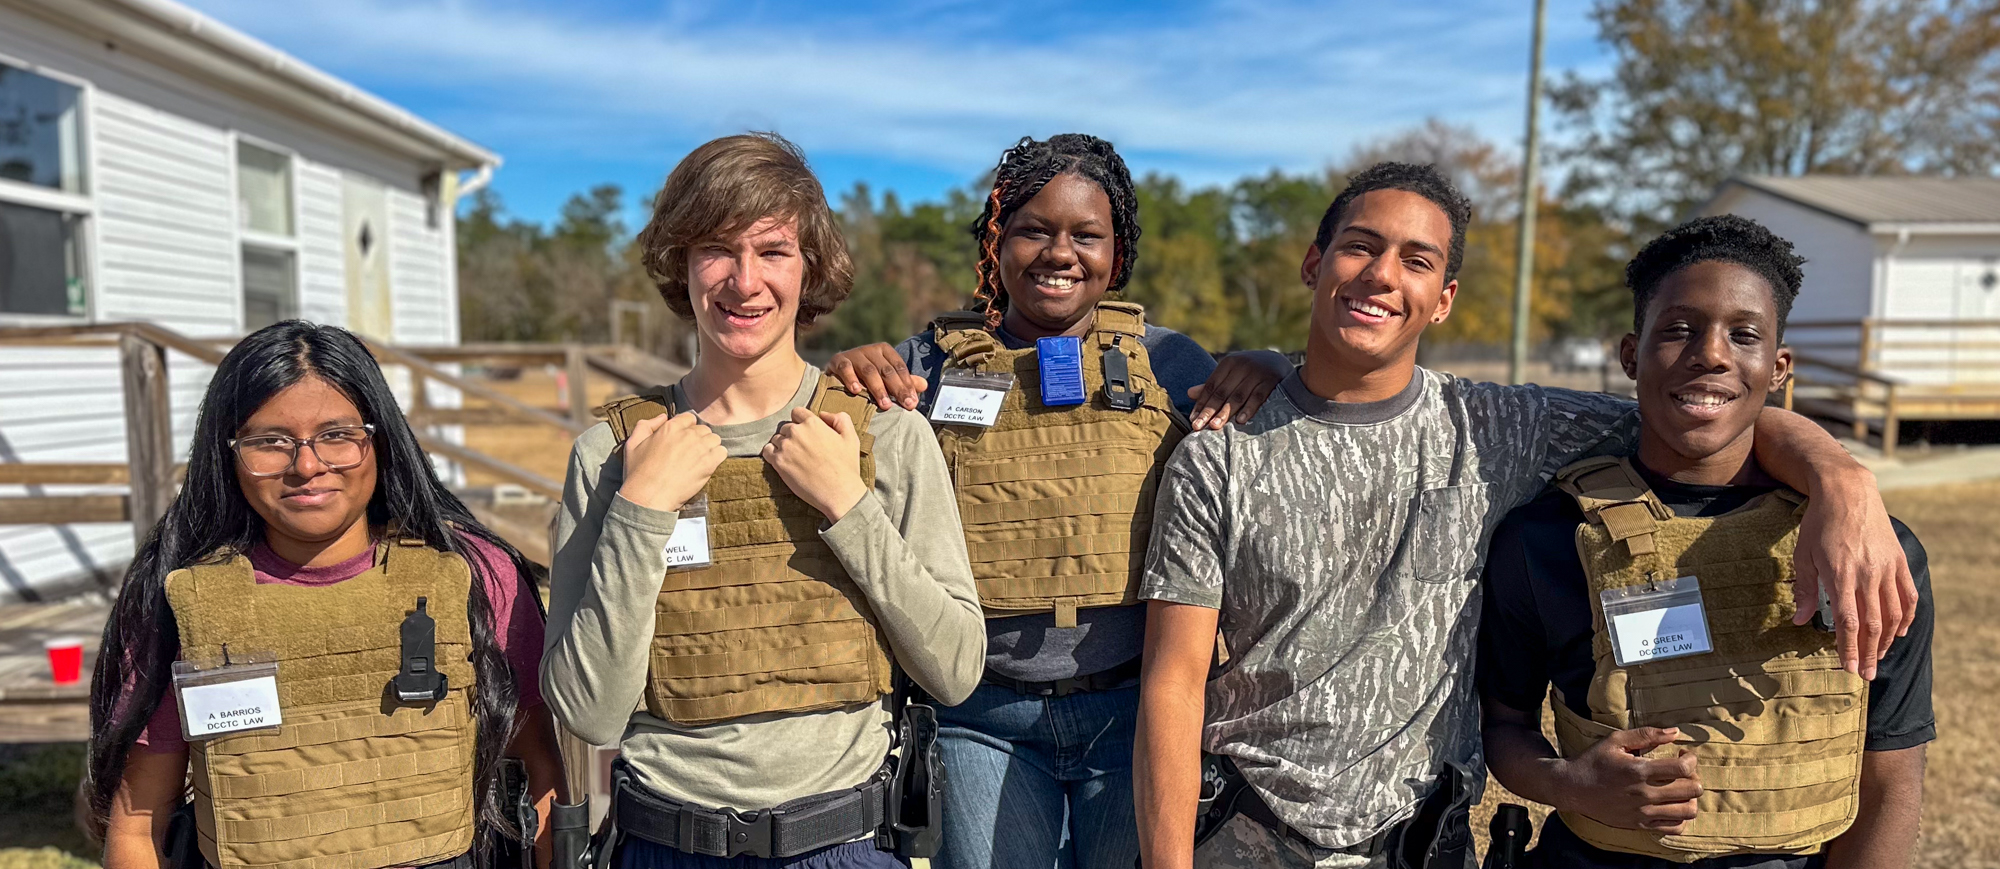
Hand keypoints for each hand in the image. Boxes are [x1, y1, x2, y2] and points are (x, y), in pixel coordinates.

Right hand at [616, 412, 724, 512]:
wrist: (648, 497)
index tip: (682, 441)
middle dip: (698, 439)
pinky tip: (707, 465)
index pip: (689, 418)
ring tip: (699, 460)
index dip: (686, 429)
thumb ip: (646, 425)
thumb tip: (663, 417)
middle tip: (690, 453)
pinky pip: (722, 452)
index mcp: (670, 427)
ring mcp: (700, 448)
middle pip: (703, 429)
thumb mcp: (633, 443)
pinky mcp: (709, 463)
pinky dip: (717, 457)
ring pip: (714, 439)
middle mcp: (687, 435)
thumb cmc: (638, 473)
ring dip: (709, 447)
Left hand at [763, 408, 868, 520]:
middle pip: (786, 427)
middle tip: (802, 449)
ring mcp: (786, 447)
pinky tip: (782, 461)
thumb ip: (840, 419)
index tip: (806, 433)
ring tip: (794, 457)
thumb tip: (823, 414)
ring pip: (776, 439)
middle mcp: (797, 432)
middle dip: (793, 435)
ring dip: (782, 445)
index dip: (801, 422)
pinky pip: (767, 451)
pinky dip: (772, 454)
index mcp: (813, 423)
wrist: (839, 493)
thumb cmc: (846, 467)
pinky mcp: (778, 462)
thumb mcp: (851, 438)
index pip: (797, 413)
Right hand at [828, 343, 925, 410]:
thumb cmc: (866, 376)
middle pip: (887, 370)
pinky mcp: (838, 360)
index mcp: (885, 350)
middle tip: (906, 405)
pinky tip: (855, 391)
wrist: (836, 372)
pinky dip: (850, 378)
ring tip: (885, 404)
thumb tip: (925, 385)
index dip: (908, 385)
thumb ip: (904, 382)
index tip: (913, 402)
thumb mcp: (886, 377)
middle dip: (898, 389)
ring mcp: (854, 354)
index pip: (899, 367)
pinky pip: (845, 368)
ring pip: (869, 370)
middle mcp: (870, 350)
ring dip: (878, 388)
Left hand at [1187, 350, 1289, 429]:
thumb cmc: (1250, 372)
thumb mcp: (1232, 374)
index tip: (1192, 420)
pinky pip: (1258, 397)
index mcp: (1229, 363)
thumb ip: (1214, 385)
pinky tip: (1240, 421)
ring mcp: (1256, 373)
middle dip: (1209, 411)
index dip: (1201, 404)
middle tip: (1197, 427)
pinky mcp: (1271, 381)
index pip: (1211, 386)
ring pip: (1237, 396)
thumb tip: (1189, 394)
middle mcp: (1241, 366)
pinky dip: (1248, 409)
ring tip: (1214, 426)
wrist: (1280, 362)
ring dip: (1225, 412)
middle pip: (1221, 392)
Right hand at [1557, 727, 1700, 833]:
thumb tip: (1675, 732)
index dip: (1691, 759)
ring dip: (1690, 799)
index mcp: (1638, 770)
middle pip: (1691, 790)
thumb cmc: (1594, 761)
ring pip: (1688, 811)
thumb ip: (1646, 734)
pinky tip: (1672, 805)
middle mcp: (1644, 794)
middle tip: (1683, 773)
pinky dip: (1681, 817)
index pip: (1683, 768)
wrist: (1572, 788)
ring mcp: (1643, 812)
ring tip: (1680, 790)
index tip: (1683, 755)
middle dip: (1694, 778)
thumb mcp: (1615, 740)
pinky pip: (1674, 827)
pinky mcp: (1640, 824)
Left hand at [1793, 468, 1915, 679]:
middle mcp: (1868, 574)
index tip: (1850, 669)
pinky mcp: (1899, 560)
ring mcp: (1887, 568)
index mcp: (1841, 575)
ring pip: (1893, 614)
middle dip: (1869, 653)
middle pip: (1873, 624)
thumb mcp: (1803, 555)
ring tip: (1878, 657)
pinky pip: (1908, 595)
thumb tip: (1801, 621)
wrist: (1848, 492)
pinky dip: (1906, 617)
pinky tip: (1899, 632)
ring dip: (1886, 640)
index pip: (1847, 622)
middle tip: (1867, 675)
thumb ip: (1806, 589)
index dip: (1849, 649)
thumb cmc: (1819, 523)